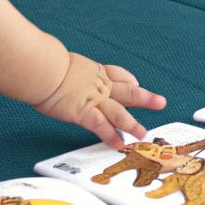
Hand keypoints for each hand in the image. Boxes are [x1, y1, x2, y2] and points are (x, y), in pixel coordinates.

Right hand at [34, 53, 165, 148]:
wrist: (44, 68)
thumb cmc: (45, 63)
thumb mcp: (61, 61)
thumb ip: (65, 68)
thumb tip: (54, 68)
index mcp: (93, 71)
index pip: (117, 74)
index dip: (128, 80)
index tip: (135, 84)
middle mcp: (99, 85)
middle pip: (127, 92)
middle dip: (146, 98)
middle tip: (161, 102)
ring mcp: (94, 100)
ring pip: (119, 113)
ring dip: (132, 124)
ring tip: (143, 133)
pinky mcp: (84, 113)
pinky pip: (102, 127)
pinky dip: (111, 135)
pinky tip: (119, 144)